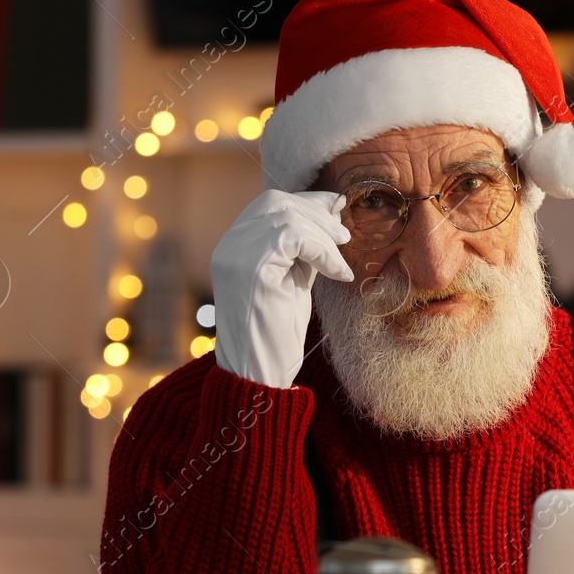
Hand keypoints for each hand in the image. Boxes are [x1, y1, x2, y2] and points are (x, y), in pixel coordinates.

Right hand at [210, 190, 354, 388]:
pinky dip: (323, 252)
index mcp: (234, 246)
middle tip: (344, 234)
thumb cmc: (277, 332)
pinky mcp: (250, 269)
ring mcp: (235, 255)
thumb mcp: (293, 278)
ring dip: (324, 236)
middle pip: (276, 203)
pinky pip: (294, 239)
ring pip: (288, 218)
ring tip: (341, 261)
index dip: (305, 202)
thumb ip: (303, 248)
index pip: (269, 205)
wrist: (259, 372)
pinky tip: (338, 274)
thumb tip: (332, 214)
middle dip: (316, 213)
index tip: (336, 208)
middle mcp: (229, 245)